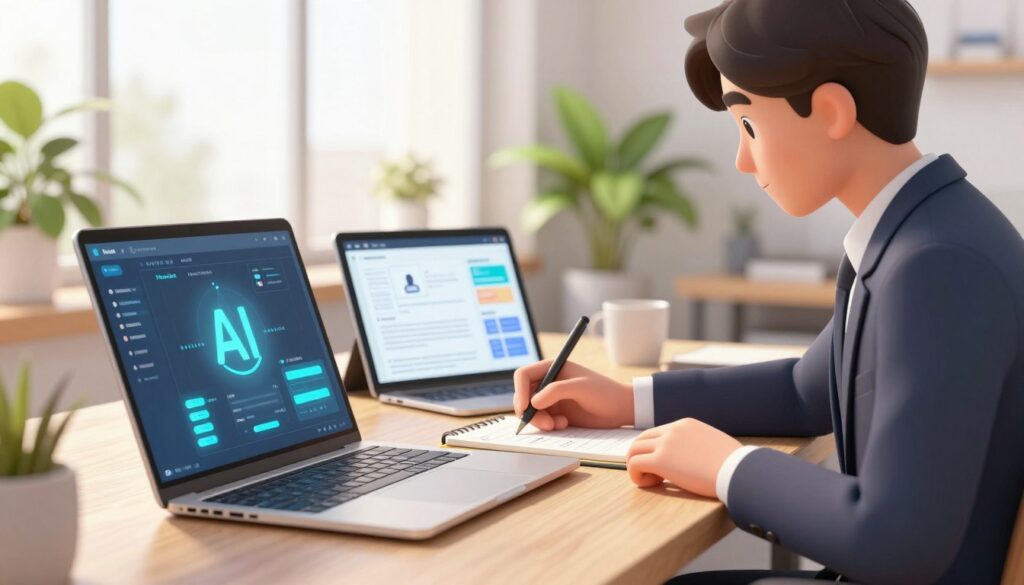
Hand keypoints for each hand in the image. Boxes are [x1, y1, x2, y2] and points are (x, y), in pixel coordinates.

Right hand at [512, 360, 633, 429]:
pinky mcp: (556, 413)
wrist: (621, 409)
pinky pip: (541, 420)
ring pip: (531, 411)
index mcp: (552, 368)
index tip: (524, 407)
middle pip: (524, 396)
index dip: (519, 390)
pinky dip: (547, 425)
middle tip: (544, 423)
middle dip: (529, 411)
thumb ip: (555, 391)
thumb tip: (533, 402)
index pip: (523, 375)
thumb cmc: (604, 392)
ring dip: (539, 420)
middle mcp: (548, 382)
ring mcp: (551, 399)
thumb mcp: (580, 387)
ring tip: (557, 425)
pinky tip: (563, 425)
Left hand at [626, 418, 742, 498]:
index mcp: (685, 425)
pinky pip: (634, 465)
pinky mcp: (661, 460)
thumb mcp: (714, 444)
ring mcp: (665, 444)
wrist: (737, 470)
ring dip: (637, 467)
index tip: (667, 467)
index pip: (658, 433)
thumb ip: (699, 445)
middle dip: (641, 457)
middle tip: (654, 475)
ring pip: (633, 450)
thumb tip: (698, 458)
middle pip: (641, 439)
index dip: (656, 451)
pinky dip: (636, 476)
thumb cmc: (733, 464)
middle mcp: (672, 430)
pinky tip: (653, 484)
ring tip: (653, 481)